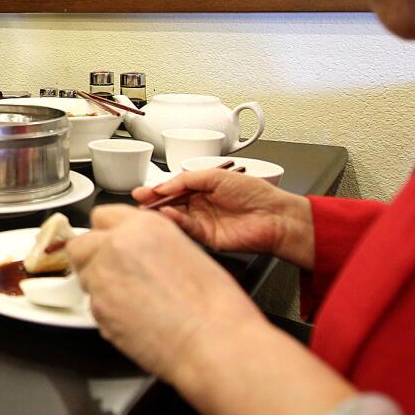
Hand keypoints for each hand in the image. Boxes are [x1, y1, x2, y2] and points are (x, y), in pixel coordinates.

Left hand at [68, 205, 265, 380]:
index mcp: (144, 226)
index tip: (109, 244)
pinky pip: (91, 305)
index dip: (106, 234)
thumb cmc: (213, 306)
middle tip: (115, 275)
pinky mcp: (97, 308)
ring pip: (83, 275)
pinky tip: (133, 318)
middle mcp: (117, 245)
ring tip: (132, 301)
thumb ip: (148, 243)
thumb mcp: (185, 250)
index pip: (102, 216)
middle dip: (92, 258)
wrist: (212, 343)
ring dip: (99, 284)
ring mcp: (102, 276)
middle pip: (81, 245)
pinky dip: (106, 310)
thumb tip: (135, 249)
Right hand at [131, 169, 314, 268]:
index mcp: (203, 190)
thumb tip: (165, 184)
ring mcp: (203, 223)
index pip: (174, 189)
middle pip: (170, 204)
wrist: (275, 216)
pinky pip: (187, 229)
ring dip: (161, 212)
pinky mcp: (207, 238)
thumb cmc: (255, 193)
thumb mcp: (216, 176)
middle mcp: (201, 207)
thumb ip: (187, 179)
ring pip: (175, 217)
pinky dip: (176, 221)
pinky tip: (167, 214)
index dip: (158, 189)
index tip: (143, 190)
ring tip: (147, 207)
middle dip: (153, 202)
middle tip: (138, 199)